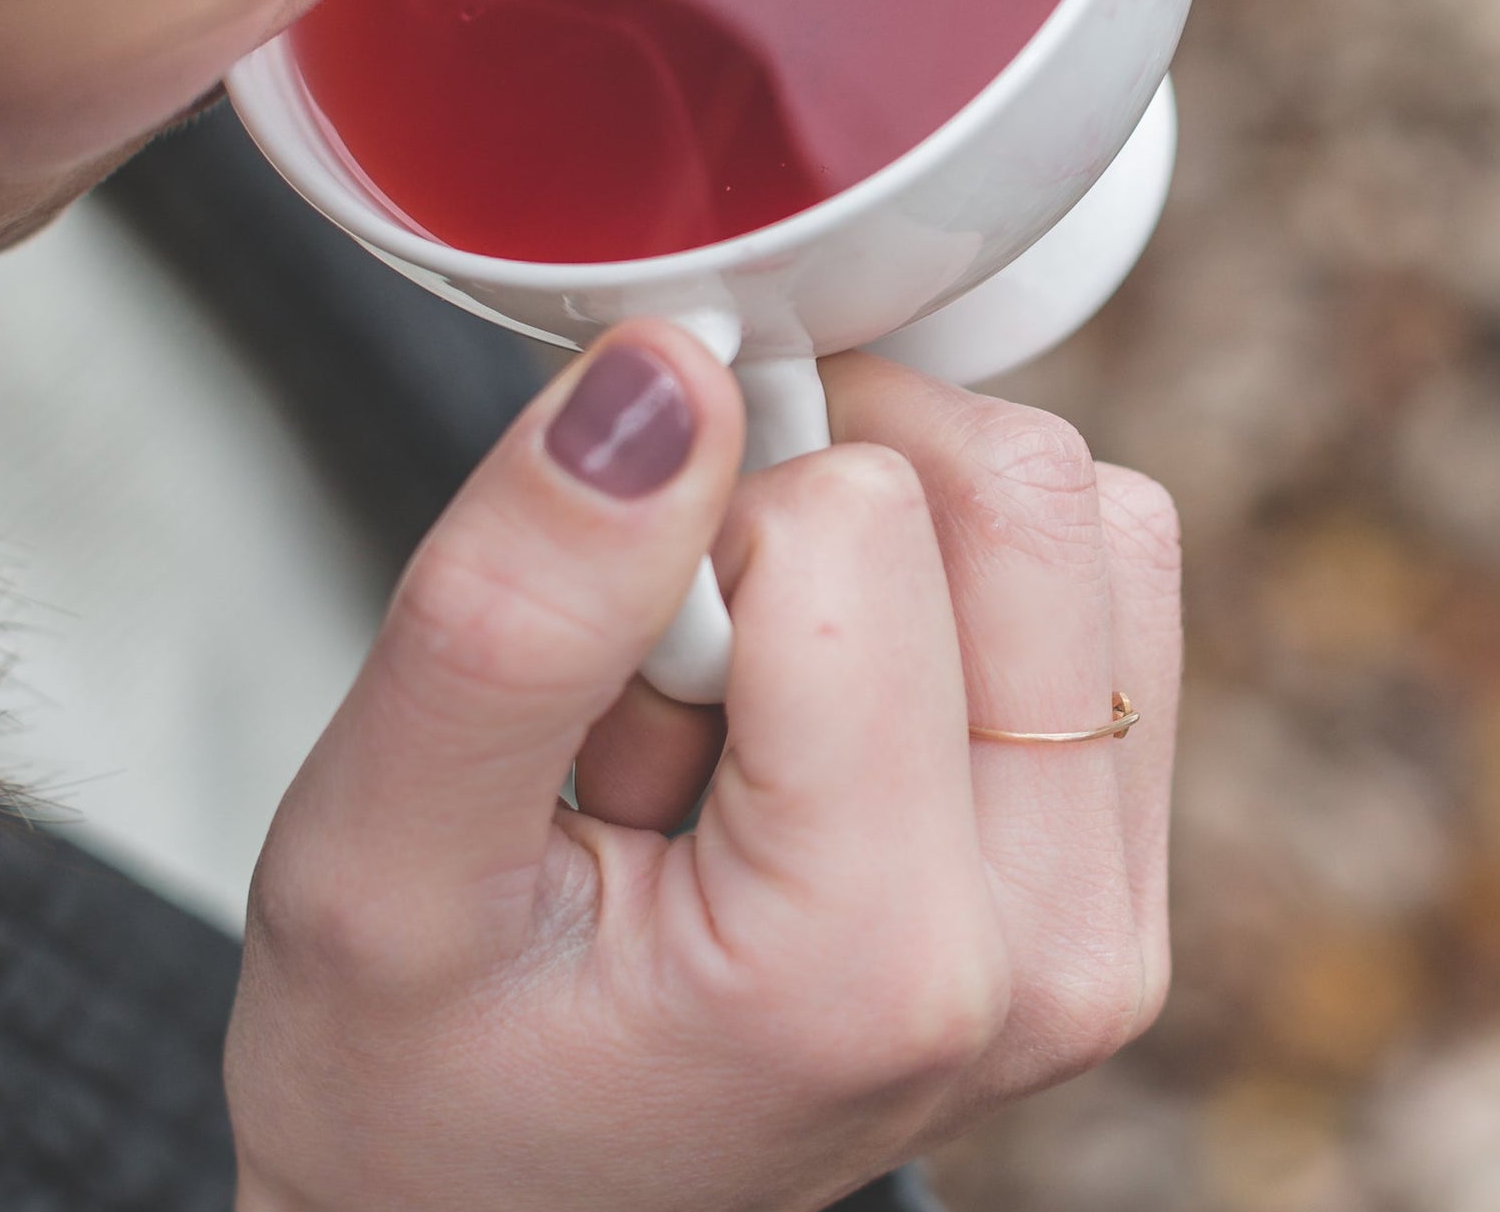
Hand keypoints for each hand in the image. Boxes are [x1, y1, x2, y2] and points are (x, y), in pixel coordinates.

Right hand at [226, 324, 1180, 1211]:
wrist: (498, 1208)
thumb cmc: (422, 1074)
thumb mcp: (375, 850)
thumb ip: (515, 607)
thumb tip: (667, 371)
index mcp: (876, 962)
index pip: (849, 517)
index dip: (688, 542)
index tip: (613, 693)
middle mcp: (1051, 950)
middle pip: (1014, 492)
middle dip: (805, 521)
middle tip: (674, 703)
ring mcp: (1113, 921)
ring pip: (1085, 517)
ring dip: (890, 548)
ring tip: (743, 721)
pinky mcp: (1124, 874)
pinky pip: (1110, 588)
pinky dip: (957, 590)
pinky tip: (822, 718)